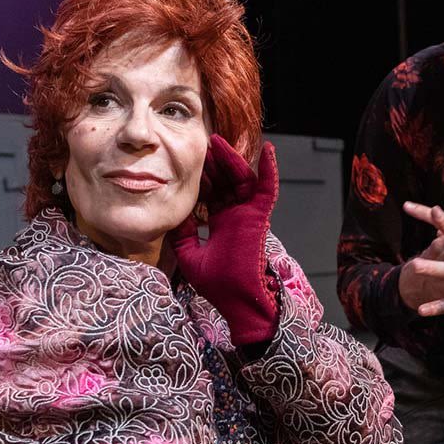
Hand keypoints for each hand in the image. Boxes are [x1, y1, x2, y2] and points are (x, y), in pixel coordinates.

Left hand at [171, 135, 279, 346]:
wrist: (236, 301)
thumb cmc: (216, 285)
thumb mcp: (189, 255)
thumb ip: (182, 234)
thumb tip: (173, 213)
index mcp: (221, 223)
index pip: (213, 193)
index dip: (204, 177)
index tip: (190, 160)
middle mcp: (236, 215)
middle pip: (227, 181)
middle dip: (215, 163)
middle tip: (203, 143)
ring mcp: (248, 215)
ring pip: (243, 180)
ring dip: (232, 160)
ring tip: (218, 142)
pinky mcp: (259, 216)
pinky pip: (268, 189)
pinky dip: (269, 170)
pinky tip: (268, 150)